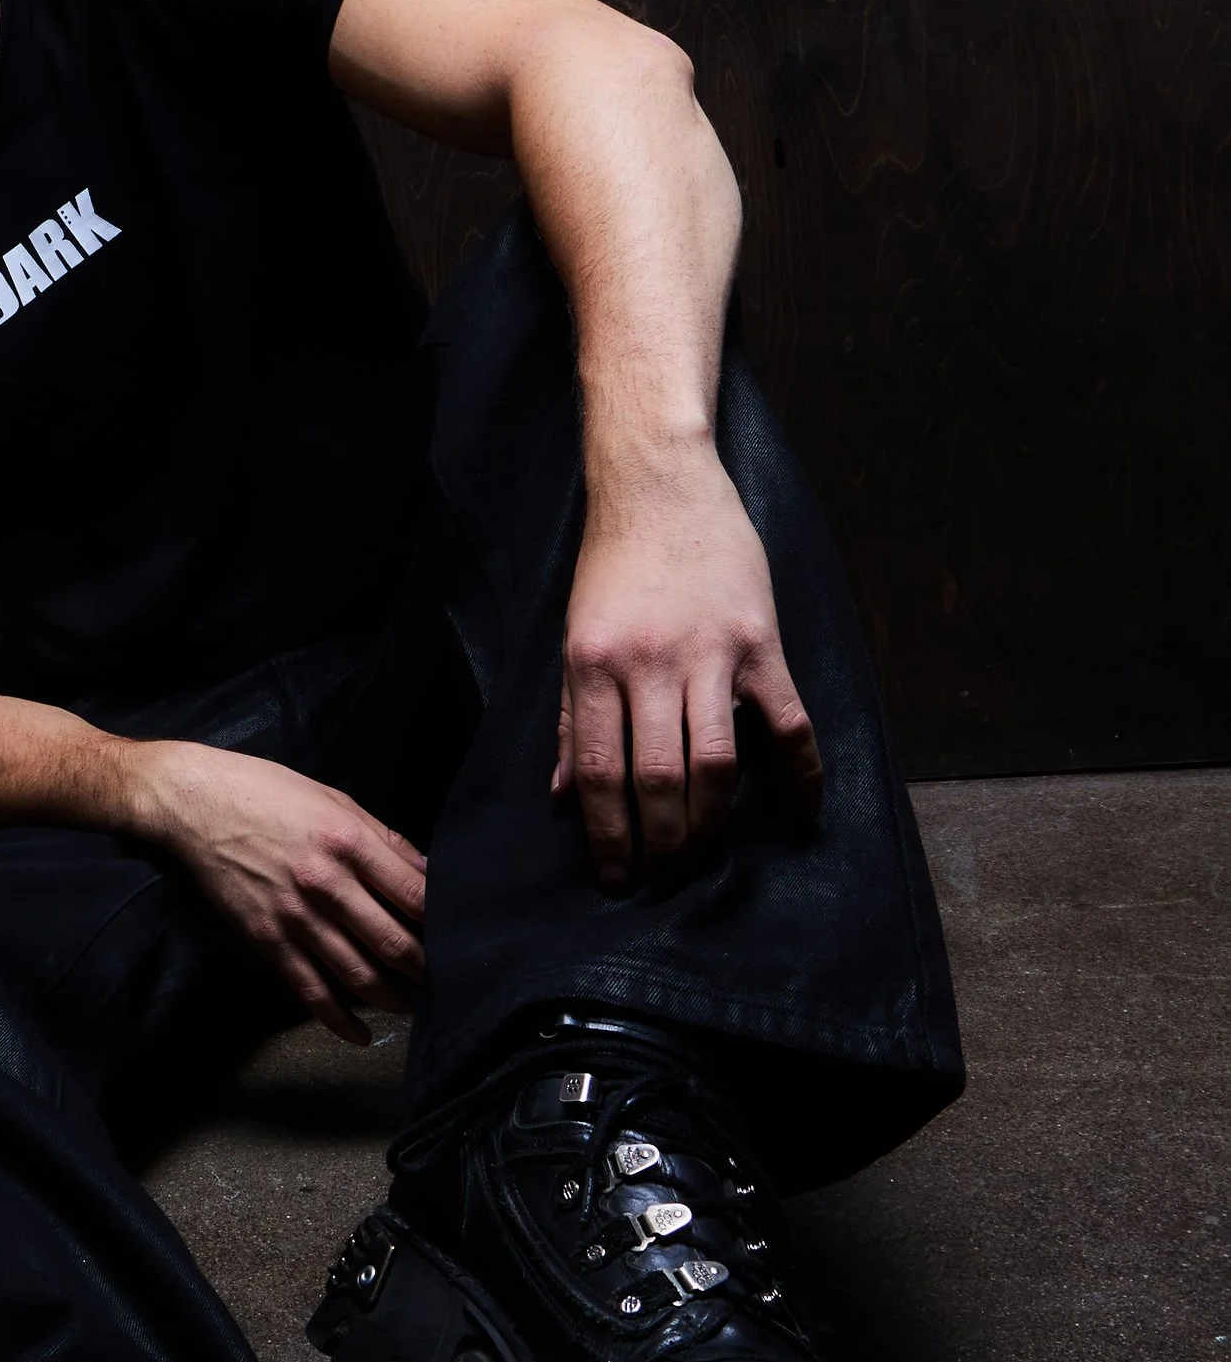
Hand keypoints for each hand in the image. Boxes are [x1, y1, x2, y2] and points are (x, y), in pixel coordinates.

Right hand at [132, 741, 425, 1043]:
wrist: (194, 802)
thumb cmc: (266, 792)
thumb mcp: (334, 799)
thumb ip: (383, 838)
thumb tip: (426, 871)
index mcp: (348, 841)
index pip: (415, 895)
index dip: (445, 922)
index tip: (462, 935)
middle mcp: (326, 883)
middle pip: (394, 943)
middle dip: (428, 971)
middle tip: (450, 983)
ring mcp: (295, 917)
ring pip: (358, 975)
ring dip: (395, 1000)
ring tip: (418, 1009)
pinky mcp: (267, 939)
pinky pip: (310, 990)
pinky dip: (339, 1020)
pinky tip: (361, 1033)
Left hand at [555, 449, 822, 886]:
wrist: (658, 484)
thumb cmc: (610, 567)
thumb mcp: (573, 640)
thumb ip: (566, 720)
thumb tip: (561, 798)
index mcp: (593, 667)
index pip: (598, 773)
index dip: (608, 836)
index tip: (616, 876)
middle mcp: (648, 664)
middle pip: (658, 779)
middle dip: (661, 843)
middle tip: (663, 878)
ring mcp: (709, 652)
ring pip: (715, 762)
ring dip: (710, 822)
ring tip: (703, 856)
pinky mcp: (759, 641)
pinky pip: (786, 721)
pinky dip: (799, 772)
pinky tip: (801, 812)